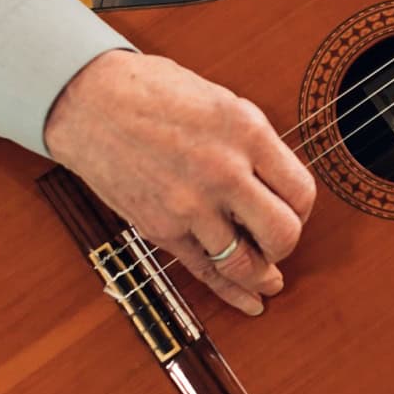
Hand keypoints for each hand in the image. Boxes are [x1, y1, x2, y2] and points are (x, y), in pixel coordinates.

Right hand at [42, 49, 316, 314]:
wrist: (90, 102)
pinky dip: (232, 293)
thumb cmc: (153, 92)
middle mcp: (223, 172)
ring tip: (269, 279)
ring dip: (262, 274)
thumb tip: (278, 182)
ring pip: (246, 263)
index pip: (301, 191)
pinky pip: (205, 271)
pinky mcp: (161, 228)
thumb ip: (254, 144)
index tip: (294, 209)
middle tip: (279, 239)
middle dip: (286, 243)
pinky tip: (250, 301)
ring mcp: (190, 205)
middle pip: (282, 233)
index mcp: (246, 132)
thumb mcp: (222, 101)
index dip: (303, 208)